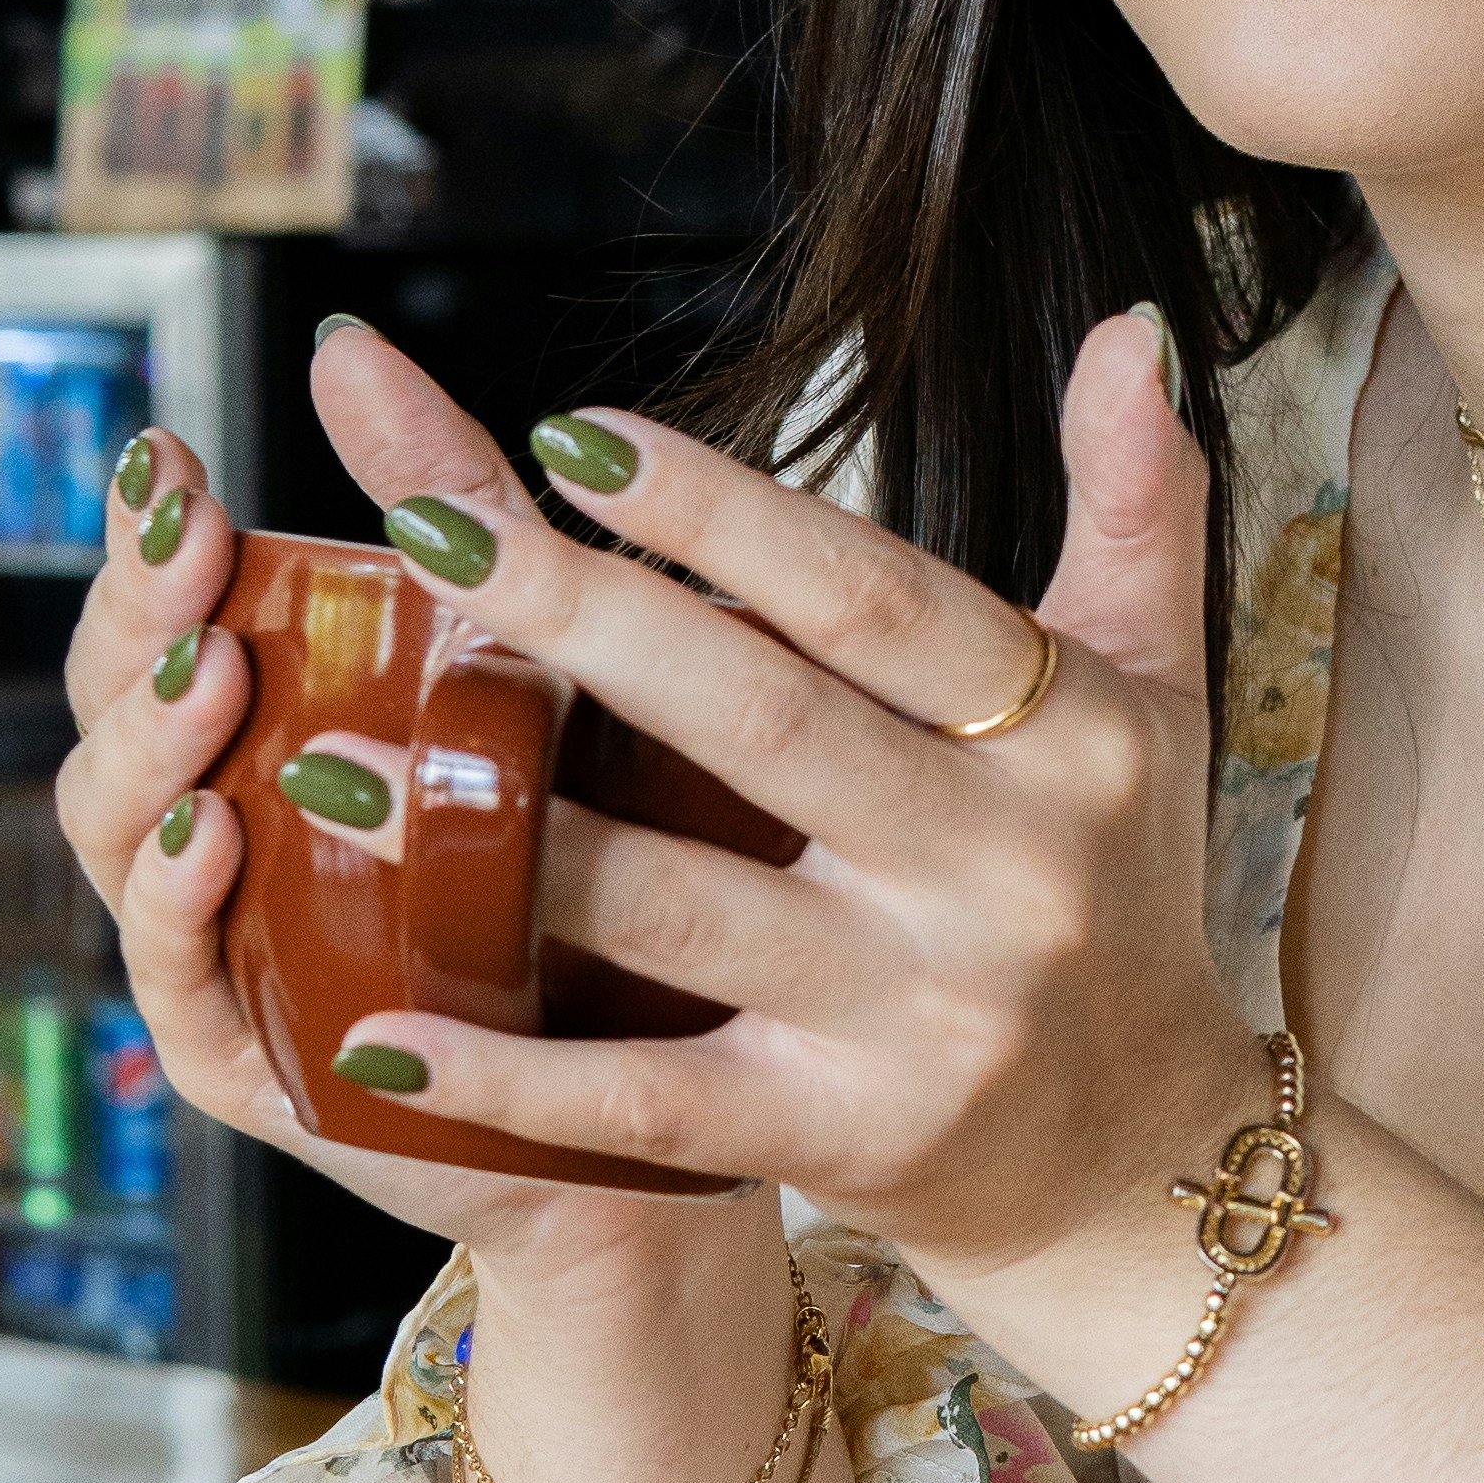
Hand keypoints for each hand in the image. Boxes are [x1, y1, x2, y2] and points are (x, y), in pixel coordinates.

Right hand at [51, 395, 725, 1278]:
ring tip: (201, 675)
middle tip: (187, 550)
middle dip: (134, 624)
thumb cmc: (602, 840)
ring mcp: (225, 946)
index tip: (165, 458)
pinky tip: (213, 833)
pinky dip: (179, 906)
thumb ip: (442, 507)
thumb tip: (350, 346)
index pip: (158, 617)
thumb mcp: (532, 655)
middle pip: (113, 713)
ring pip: (121, 841)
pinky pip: (178, 985)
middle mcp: (222, 823)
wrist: (691, 1060)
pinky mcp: (257, 1060)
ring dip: (146, 751)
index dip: (143, 541)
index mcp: (267, 724)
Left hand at [291, 306, 1256, 1271]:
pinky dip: (509, 1071)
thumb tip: (1122, 325)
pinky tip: (374, 1027)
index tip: (571, 435)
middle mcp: (999, 870)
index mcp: (1065, 737)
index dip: (723, 513)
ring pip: (674, 905)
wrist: (1141, 1157)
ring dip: (490, 834)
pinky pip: (647, 1098)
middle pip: (756, 721)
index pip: (872, 599)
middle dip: (579, 620)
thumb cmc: (1115, 881)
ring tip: (327, 757)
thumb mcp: (1156, 689)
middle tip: (425, 529)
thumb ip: (1134, 503)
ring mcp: (916, 1014)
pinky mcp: (837, 1139)